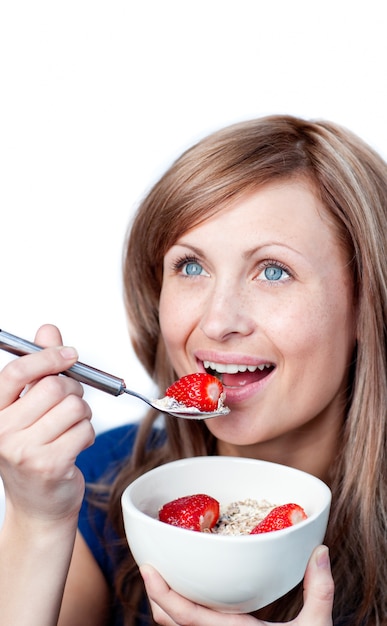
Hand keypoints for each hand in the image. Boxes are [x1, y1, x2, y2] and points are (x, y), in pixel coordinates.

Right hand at [0, 324, 94, 523]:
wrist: (38, 506)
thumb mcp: (30, 408)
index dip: (47, 356)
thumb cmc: (35, 452)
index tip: (69, 354)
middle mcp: (1, 431)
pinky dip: (88, 434)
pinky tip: (75, 446)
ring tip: (70, 429)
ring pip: (74, 407)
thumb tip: (47, 330)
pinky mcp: (48, 465)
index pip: (16, 371)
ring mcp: (22, 451)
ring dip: (82, 415)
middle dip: (73, 390)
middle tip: (71, 403)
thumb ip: (39, 369)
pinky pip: (84, 430)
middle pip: (53, 386)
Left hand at [140, 545, 333, 625]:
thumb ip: (318, 590)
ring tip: (164, 575)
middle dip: (156, 594)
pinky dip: (179, 614)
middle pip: (169, 621)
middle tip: (152, 562)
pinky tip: (187, 597)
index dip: (162, 593)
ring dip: (165, 605)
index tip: (146, 568)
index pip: (186, 616)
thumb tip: (321, 550)